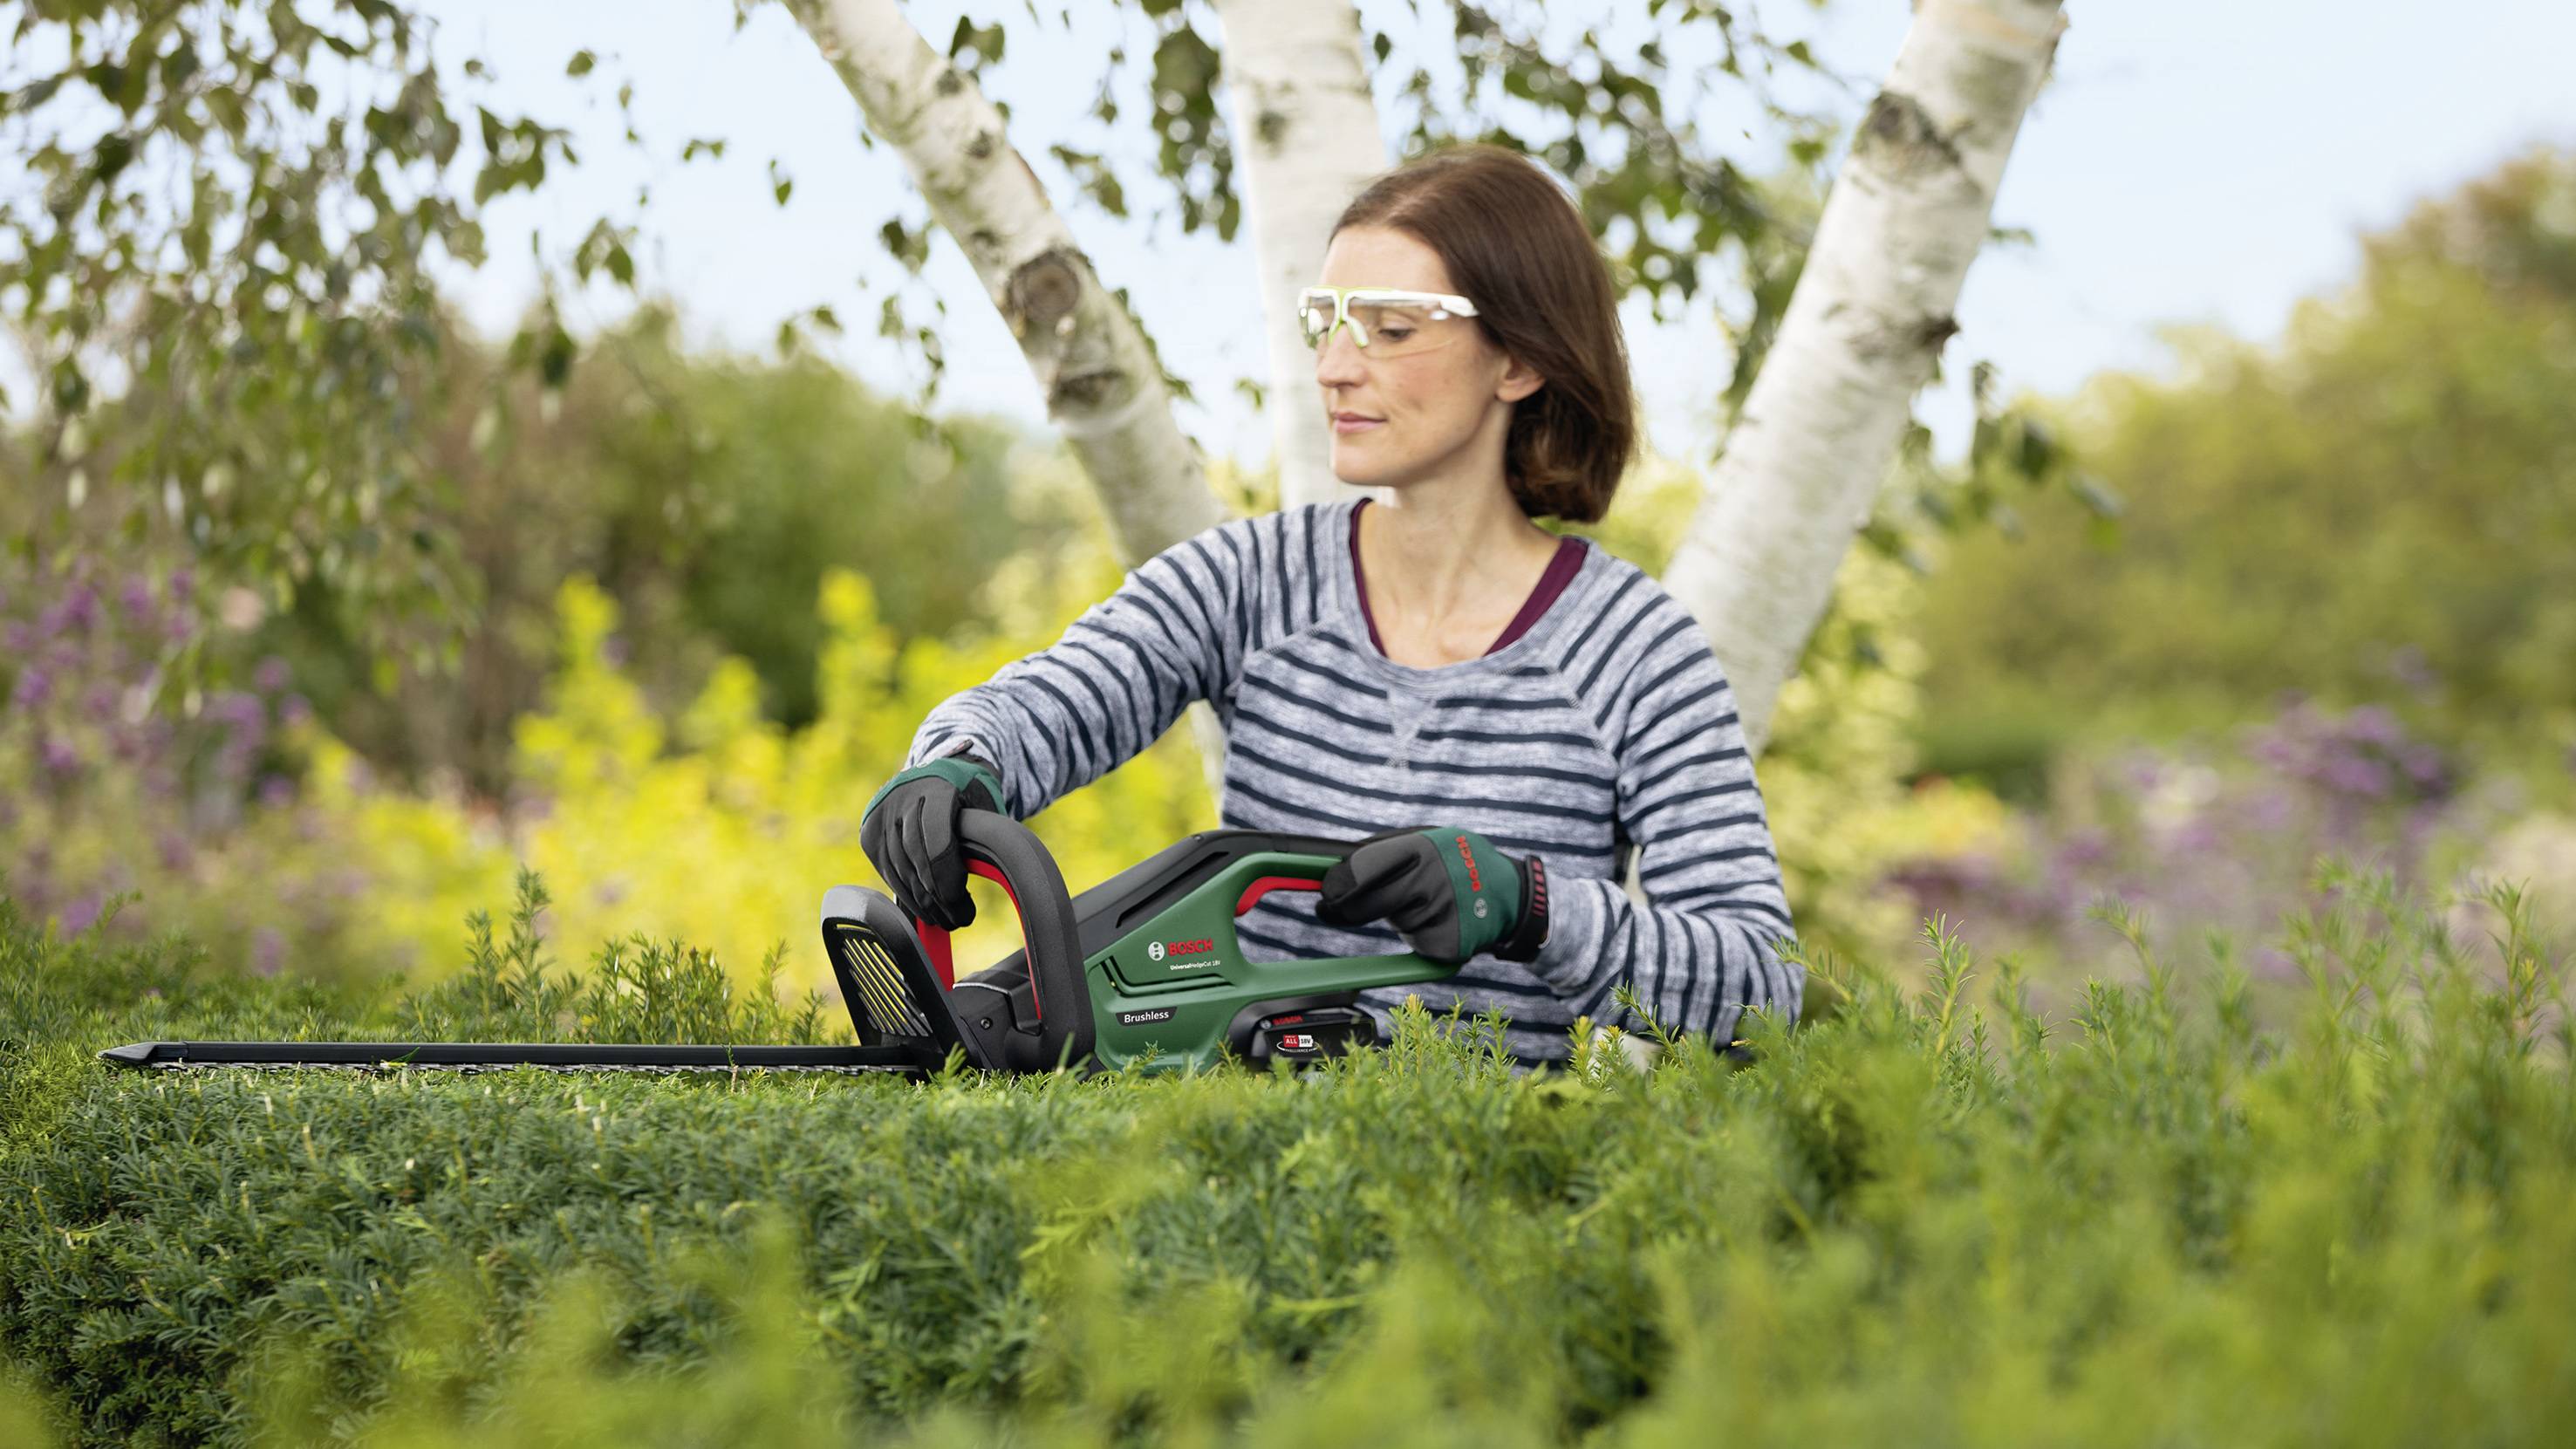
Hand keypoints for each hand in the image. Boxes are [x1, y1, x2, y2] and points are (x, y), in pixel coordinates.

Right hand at [860, 757, 1005, 929]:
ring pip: (900, 872)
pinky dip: (906, 895)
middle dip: (940, 899)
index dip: (950, 881)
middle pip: (918, 862)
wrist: (936, 773)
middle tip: (960, 920)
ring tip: (945, 920)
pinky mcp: (869, 833)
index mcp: (937, 789)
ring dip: (922, 904)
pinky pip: (887, 872)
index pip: (939, 844)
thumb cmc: (968, 795)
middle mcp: (903, 799)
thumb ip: (986, 838)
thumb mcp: (984, 807)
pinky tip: (924, 909)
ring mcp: (881, 816)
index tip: (965, 904)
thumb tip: (996, 882)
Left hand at [1315, 826, 1549, 964]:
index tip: (1323, 893)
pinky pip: (1417, 941)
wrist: (1514, 896)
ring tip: (1427, 901)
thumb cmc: (1458, 861)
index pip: (1363, 867)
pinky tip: (1441, 921)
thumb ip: (1387, 849)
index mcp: (1423, 847)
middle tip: (1329, 909)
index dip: (1337, 883)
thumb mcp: (1430, 839)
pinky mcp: (1449, 944)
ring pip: (1395, 921)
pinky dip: (1421, 934)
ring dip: (1398, 915)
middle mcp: (1431, 880)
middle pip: (1367, 903)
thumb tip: (1335, 866)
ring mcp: (1441, 914)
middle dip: (1345, 908)